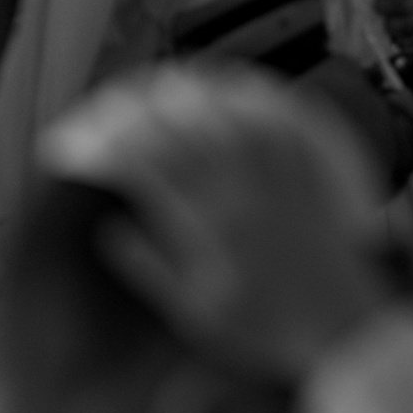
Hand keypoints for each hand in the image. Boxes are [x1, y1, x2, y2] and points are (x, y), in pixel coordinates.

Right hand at [94, 75, 393, 381]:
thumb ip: (151, 270)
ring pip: (224, 118)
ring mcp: (276, 179)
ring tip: (156, 85)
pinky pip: (275, 123)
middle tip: (104, 106)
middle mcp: (241, 194)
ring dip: (188, 96)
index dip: (104, 148)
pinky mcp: (306, 174)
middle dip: (134, 113)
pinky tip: (228, 89)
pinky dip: (247, 100)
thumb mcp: (196, 313)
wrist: (339, 328)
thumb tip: (110, 231)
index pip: (145, 168)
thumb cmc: (265, 328)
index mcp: (209, 228)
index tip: (72, 145)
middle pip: (180, 133)